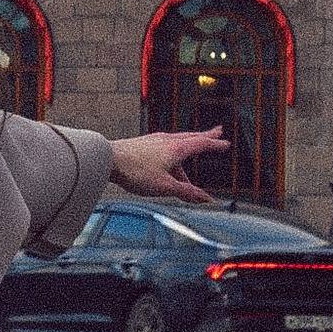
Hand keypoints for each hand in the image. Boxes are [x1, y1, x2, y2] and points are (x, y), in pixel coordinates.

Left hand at [108, 126, 229, 199]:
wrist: (107, 158)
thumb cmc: (134, 170)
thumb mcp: (165, 186)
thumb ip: (186, 192)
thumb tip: (205, 198)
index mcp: (176, 148)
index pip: (201, 144)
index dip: (214, 144)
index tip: (225, 142)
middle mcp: (166, 140)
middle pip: (191, 137)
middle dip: (205, 137)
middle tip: (216, 133)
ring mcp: (154, 141)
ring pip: (177, 141)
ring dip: (188, 147)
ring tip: (188, 166)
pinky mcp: (143, 144)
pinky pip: (164, 145)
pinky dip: (173, 150)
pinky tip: (166, 159)